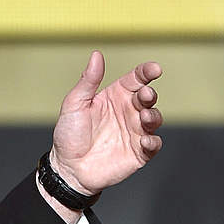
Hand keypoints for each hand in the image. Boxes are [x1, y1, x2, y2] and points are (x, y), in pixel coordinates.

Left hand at [50, 51, 162, 194]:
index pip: (136, 79)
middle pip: (147, 97)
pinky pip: (153, 145)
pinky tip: (145, 140)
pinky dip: (153, 142)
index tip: (154, 69)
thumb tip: (96, 55)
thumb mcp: (75, 104)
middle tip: (145, 95)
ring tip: (144, 117)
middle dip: (149, 94)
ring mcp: (135, 132)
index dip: (146, 72)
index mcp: (115, 96)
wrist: (68, 168)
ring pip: (155, 119)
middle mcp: (128, 112)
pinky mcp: (139, 153)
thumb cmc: (69, 135)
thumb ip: (88, 81)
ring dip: (154, 116)